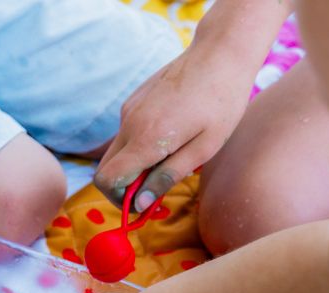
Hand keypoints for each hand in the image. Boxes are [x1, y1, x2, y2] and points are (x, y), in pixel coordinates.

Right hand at [95, 40, 255, 211]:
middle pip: (106, 169)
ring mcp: (129, 111)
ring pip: (117, 152)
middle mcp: (130, 124)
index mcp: (147, 139)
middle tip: (156, 187)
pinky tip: (171, 133)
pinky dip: (139, 144)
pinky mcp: (133, 101)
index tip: (145, 201)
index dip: (120, 198)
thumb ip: (169, 176)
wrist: (220, 53)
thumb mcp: (205, 148)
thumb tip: (141, 203)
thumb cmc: (222, 101)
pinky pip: (127, 133)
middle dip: (124, 186)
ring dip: (135, 164)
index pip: (107, 180)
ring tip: (172, 155)